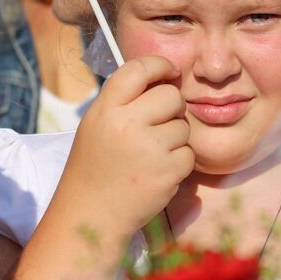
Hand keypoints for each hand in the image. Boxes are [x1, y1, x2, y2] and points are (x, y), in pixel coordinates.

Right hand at [56, 56, 192, 235]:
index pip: (138, 69)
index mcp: (105, 109)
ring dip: (174, 138)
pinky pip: (188, 154)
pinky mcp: (167, 172)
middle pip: (171, 96)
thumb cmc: (96, 165)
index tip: (169, 72)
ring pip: (183, 126)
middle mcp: (126, 124)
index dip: (160, 65)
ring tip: (150, 155)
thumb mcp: (97, 124)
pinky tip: (157, 172)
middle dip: (172, 107)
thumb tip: (166, 77)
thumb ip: (125, 101)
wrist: (92, 214)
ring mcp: (148, 149)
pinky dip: (178, 163)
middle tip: (159, 123)